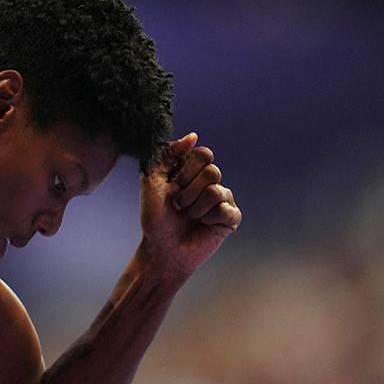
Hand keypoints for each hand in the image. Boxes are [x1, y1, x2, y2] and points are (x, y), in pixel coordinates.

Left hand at [140, 132, 241, 280]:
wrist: (161, 247)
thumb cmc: (155, 216)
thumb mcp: (152, 180)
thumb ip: (168, 154)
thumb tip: (193, 136)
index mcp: (193, 170)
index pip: (203, 154)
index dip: (186, 171)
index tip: (172, 187)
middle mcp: (211, 181)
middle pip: (212, 171)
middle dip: (188, 191)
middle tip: (178, 204)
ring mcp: (223, 198)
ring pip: (215, 191)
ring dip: (194, 207)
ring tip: (188, 216)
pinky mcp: (231, 217)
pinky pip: (224, 209)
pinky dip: (207, 218)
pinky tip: (202, 225)